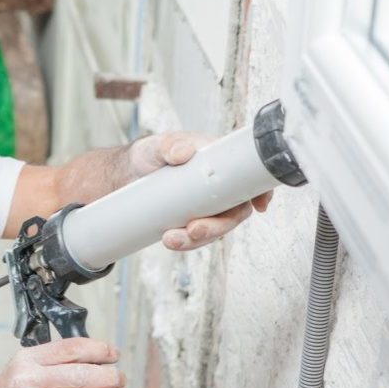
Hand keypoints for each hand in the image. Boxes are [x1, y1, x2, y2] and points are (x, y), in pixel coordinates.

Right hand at [0, 338, 128, 387]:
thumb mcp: (24, 369)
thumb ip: (55, 364)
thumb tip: (98, 362)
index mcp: (29, 359)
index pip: (72, 348)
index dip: (99, 350)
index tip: (114, 355)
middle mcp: (28, 380)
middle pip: (82, 374)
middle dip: (110, 377)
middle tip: (121, 381)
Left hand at [127, 132, 273, 250]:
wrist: (127, 174)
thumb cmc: (150, 154)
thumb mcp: (157, 145)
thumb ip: (169, 145)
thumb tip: (183, 153)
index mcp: (221, 163)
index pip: (249, 178)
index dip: (261, 192)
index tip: (259, 206)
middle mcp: (219, 188)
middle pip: (233, 213)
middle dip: (217, 227)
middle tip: (193, 230)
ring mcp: (206, 207)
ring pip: (215, 230)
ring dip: (196, 240)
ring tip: (170, 239)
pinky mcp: (190, 221)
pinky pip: (195, 237)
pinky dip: (185, 243)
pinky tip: (169, 240)